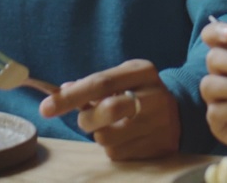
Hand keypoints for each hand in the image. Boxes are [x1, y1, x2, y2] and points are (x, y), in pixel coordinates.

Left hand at [39, 59, 179, 160]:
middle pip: (107, 111)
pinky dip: (114, 149)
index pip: (100, 83)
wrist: (180, 112)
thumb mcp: (122, 78)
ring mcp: (160, 123)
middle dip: (87, 119)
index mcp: (143, 71)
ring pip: (108, 138)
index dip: (70, 97)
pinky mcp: (160, 146)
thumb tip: (61, 90)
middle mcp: (154, 96)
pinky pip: (118, 154)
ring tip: (114, 127)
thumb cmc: (139, 92)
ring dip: (100, 135)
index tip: (45, 107)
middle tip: (88, 120)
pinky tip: (126, 139)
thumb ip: (93, 83)